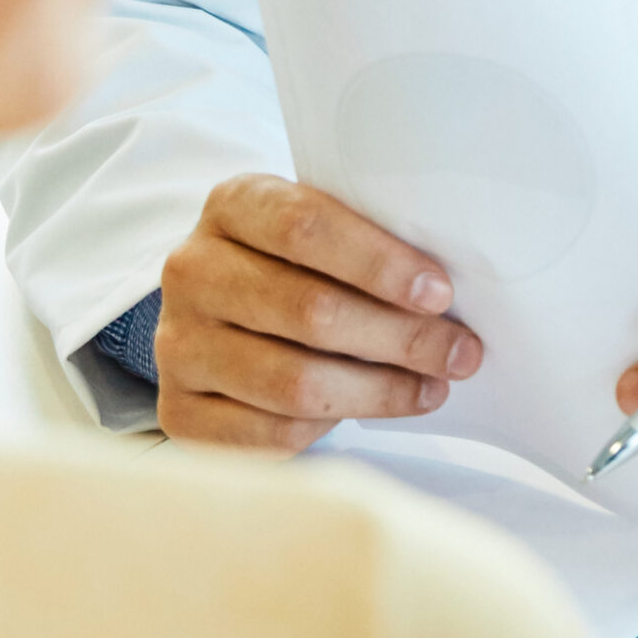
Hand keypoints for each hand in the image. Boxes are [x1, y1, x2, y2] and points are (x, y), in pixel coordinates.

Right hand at [155, 174, 481, 450]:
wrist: (218, 313)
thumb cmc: (295, 263)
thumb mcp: (319, 229)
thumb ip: (364, 242)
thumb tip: (446, 296)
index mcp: (232, 205)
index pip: (305, 226)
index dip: (379, 263)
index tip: (440, 293)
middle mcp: (193, 271)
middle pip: (309, 311)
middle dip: (400, 336)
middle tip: (460, 352)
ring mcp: (177, 345)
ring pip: (294, 381)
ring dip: (379, 391)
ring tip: (432, 387)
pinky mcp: (178, 412)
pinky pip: (270, 432)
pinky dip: (330, 429)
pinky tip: (370, 412)